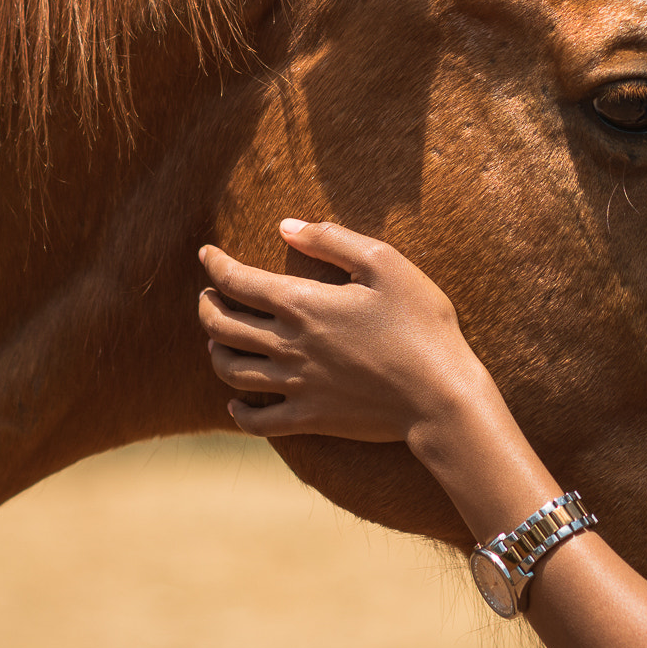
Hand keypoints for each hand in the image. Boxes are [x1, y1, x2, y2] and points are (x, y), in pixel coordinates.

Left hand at [197, 220, 499, 444]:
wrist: (440, 395)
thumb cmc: (421, 323)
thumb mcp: (385, 264)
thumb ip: (332, 239)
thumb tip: (286, 226)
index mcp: (303, 303)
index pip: (237, 281)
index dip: (215, 264)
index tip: (206, 253)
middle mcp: (289, 345)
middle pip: (221, 326)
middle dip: (206, 306)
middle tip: (207, 296)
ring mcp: (296, 385)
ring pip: (230, 371)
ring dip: (215, 351)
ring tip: (218, 340)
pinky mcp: (310, 418)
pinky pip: (257, 422)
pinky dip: (238, 411)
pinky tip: (235, 402)